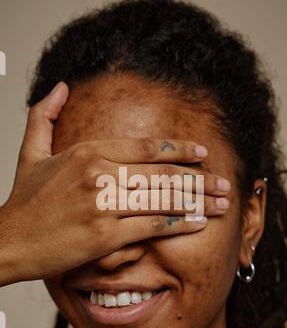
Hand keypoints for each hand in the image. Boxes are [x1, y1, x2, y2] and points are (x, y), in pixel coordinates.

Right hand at [0, 82, 230, 284]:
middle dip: (200, 180)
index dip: (180, 150)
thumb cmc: (23, 201)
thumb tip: (60, 86)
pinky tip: (198, 225)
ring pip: (163, 199)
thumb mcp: (30, 152)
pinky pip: (152, 226)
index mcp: (87, 152)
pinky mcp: (105, 236)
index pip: (147, 147)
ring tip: (221, 204)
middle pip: (163, 174)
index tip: (203, 153)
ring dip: (198, 202)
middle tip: (224, 184)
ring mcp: (104, 205)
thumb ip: (44, 115)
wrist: (8, 241)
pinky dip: (179, 225)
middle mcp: (99, 174)